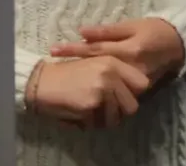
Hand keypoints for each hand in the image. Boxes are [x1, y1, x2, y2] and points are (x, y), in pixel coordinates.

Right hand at [26, 56, 149, 128]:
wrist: (43, 81)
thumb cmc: (68, 73)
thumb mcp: (95, 64)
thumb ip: (115, 74)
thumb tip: (134, 92)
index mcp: (114, 61)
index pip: (142, 83)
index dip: (133, 94)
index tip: (122, 98)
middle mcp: (111, 73)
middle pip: (132, 105)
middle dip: (120, 113)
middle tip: (105, 111)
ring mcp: (102, 88)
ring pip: (116, 118)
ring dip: (104, 121)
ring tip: (90, 113)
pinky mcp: (91, 104)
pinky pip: (98, 124)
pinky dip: (89, 124)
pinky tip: (79, 115)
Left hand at [50, 18, 185, 86]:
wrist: (177, 45)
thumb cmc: (154, 29)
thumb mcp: (132, 25)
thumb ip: (108, 31)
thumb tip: (82, 31)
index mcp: (128, 50)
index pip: (95, 50)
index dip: (73, 49)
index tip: (53, 49)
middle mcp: (129, 69)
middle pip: (94, 67)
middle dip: (72, 64)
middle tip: (51, 61)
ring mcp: (132, 83)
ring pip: (102, 82)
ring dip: (82, 78)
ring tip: (62, 75)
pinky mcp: (136, 92)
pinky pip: (113, 91)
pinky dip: (98, 88)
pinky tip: (84, 88)